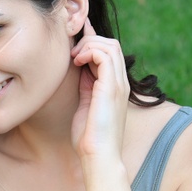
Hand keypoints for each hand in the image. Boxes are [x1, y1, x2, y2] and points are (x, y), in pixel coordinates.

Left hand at [68, 14, 129, 166]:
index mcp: (115, 86)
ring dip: (88, 45)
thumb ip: (85, 85)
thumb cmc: (89, 137)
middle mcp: (120, 82)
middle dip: (89, 40)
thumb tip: (77, 68)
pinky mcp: (111, 88)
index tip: (77, 34)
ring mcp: (118, 84)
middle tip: (71, 53)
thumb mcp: (85, 104)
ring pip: (110, 45)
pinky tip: (76, 62)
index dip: (93, 39)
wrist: (98, 156)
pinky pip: (104, 56)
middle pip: (111, 44)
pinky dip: (89, 52)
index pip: (109, 52)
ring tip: (73, 58)